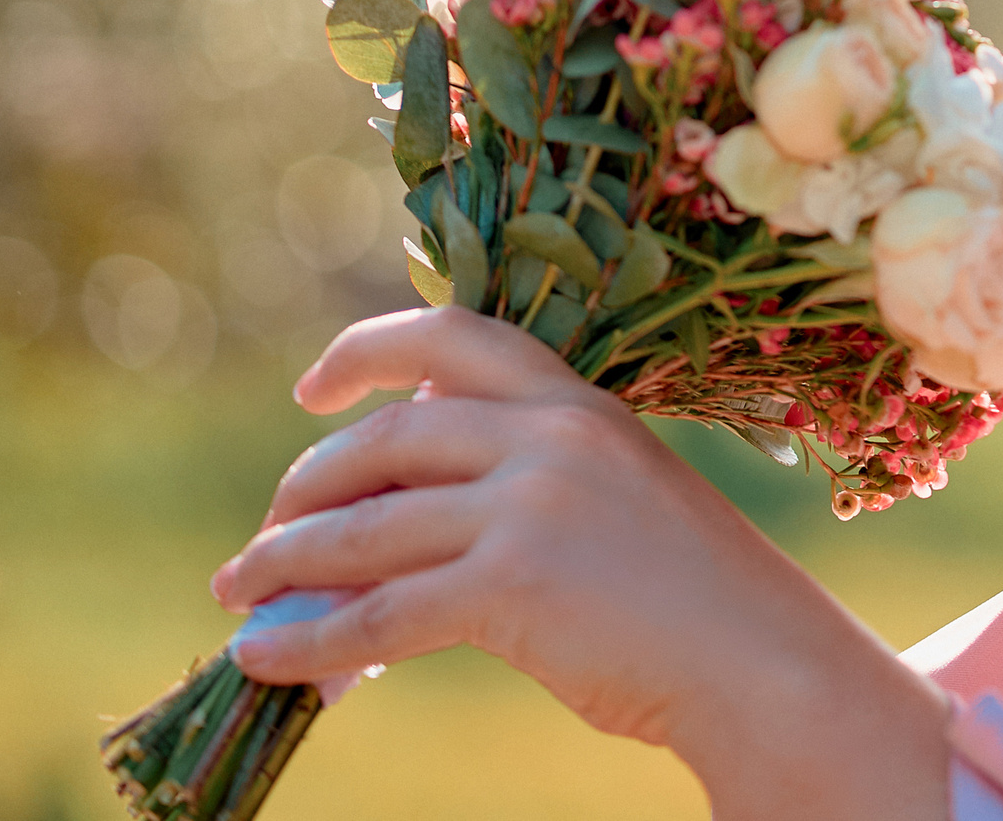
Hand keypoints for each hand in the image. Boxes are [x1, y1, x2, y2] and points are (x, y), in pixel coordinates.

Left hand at [210, 306, 949, 820]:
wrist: (763, 665)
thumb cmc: (697, 598)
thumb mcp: (622, 497)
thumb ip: (534, 475)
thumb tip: (402, 500)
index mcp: (580, 402)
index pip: (452, 337)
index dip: (367, 352)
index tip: (313, 391)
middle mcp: (552, 436)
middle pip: (385, 441)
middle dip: (305, 488)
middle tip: (264, 535)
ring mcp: (531, 507)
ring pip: (366, 530)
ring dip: (284, 565)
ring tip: (239, 596)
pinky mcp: (512, 586)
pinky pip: (379, 613)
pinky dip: (308, 639)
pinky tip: (266, 657)